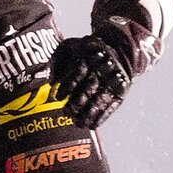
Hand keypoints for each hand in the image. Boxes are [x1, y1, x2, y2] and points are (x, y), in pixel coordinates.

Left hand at [50, 0, 159, 128]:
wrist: (114, 48)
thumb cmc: (83, 50)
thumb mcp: (68, 47)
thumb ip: (57, 62)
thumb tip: (51, 82)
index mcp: (90, 57)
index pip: (78, 72)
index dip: (68, 85)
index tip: (58, 97)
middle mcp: (103, 70)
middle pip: (90, 87)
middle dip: (78, 101)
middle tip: (68, 112)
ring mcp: (113, 81)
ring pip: (101, 98)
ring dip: (90, 113)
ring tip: (80, 125)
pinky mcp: (121, 90)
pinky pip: (113, 105)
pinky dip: (103, 116)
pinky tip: (93, 125)